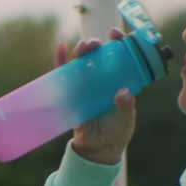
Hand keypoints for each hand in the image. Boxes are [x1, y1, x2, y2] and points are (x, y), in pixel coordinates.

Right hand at [55, 28, 136, 164]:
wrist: (97, 151)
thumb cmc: (116, 134)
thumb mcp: (125, 121)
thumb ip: (125, 108)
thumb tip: (123, 92)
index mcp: (121, 83)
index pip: (121, 58)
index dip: (119, 43)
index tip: (116, 34)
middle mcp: (104, 80)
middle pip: (99, 56)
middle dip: (97, 45)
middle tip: (96, 42)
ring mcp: (88, 85)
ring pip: (83, 62)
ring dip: (82, 50)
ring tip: (83, 46)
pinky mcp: (73, 93)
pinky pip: (65, 75)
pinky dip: (61, 61)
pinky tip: (59, 48)